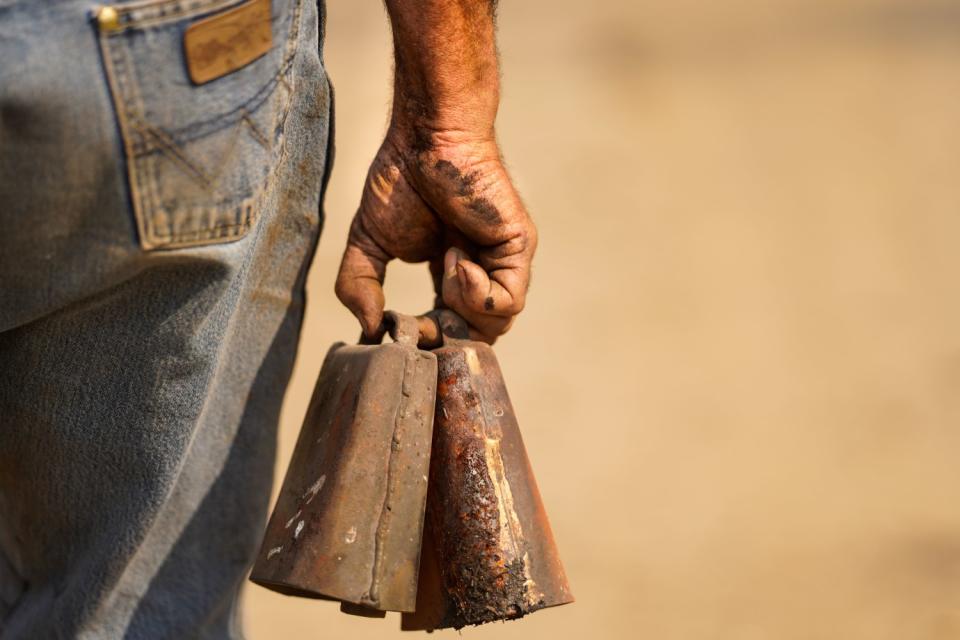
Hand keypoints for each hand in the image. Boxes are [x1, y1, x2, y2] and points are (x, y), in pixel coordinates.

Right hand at [334, 128, 536, 343]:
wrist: (426, 140)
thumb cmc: (401, 180)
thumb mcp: (368, 243)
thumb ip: (359, 286)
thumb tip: (369, 329)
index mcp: (452, 273)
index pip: (449, 327)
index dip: (425, 335)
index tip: (399, 326)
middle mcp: (482, 272)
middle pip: (477, 334)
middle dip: (444, 335)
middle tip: (422, 316)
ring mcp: (503, 262)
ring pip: (497, 325)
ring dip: (460, 307)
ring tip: (444, 260)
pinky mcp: (518, 249)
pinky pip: (509, 300)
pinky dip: (477, 294)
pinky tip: (457, 257)